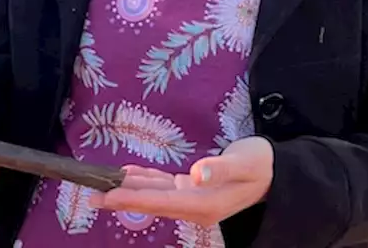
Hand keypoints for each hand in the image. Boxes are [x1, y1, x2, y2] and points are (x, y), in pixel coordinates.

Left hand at [91, 136, 273, 225]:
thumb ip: (220, 169)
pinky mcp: (192, 188)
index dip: (132, 199)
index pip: (160, 202)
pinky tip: (127, 173)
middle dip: (122, 198)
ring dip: (129, 188)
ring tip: (102, 184)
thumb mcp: (244, 164)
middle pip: (152, 201)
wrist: (275, 173)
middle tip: (91, 195)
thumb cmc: (260, 165)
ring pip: (154, 193)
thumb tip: (197, 173)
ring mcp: (192, 198)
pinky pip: (163, 185)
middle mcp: (194, 204)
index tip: (108, 196)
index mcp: (204, 204)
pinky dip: (144, 179)